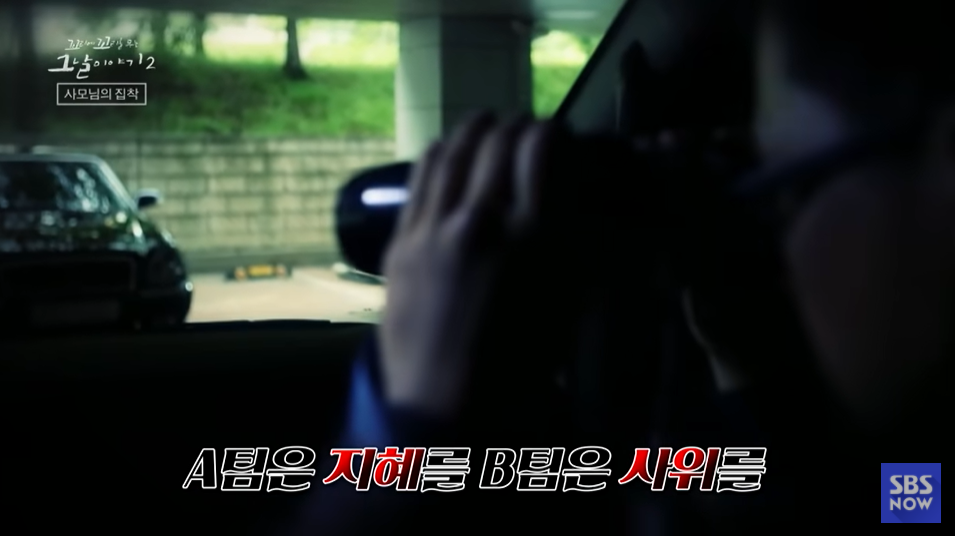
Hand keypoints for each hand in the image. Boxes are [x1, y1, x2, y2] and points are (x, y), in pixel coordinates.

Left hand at [378, 113, 555, 418]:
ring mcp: (435, 231)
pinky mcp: (401, 243)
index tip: (558, 139)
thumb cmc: (521, 370)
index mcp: (536, 240)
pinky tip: (450, 150)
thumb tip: (575, 195)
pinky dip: (440, 153)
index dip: (552, 131)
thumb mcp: (567, 304)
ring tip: (487, 125)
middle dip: (518, 126)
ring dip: (476, 129)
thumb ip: (574, 242)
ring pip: (454, 150)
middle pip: (499, 140)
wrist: (446, 411)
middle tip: (525, 134)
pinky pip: (420, 179)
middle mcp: (484, 223)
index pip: (542, 147)